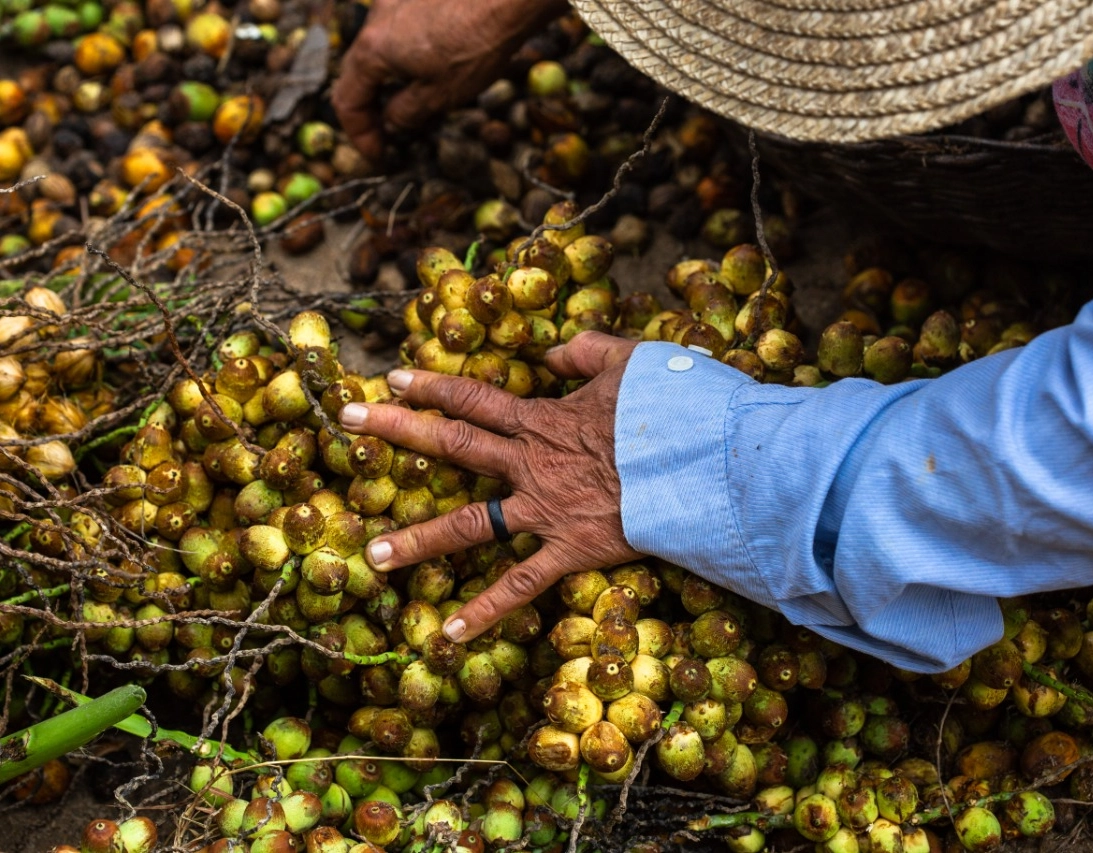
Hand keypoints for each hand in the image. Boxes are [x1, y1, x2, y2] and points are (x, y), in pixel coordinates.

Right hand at [331, 0, 568, 161]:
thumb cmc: (476, 44)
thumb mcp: (440, 95)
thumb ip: (406, 114)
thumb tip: (392, 124)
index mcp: (372, 49)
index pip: (347, 101)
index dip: (360, 135)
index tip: (380, 154)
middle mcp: (375, 19)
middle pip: (357, 73)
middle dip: (370, 110)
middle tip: (390, 135)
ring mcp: (394, 1)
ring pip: (377, 51)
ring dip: (387, 84)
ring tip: (413, 106)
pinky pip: (396, 33)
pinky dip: (401, 59)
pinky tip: (429, 70)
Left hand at [339, 332, 641, 642]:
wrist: (703, 461)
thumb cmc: (671, 407)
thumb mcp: (630, 359)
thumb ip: (585, 350)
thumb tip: (549, 352)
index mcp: (542, 418)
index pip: (474, 399)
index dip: (431, 386)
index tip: (392, 378)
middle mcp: (530, 463)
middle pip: (452, 445)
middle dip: (397, 430)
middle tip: (346, 421)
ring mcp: (544, 509)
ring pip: (470, 525)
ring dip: (419, 540)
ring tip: (372, 555)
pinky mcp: (568, 549)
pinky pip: (521, 584)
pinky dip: (486, 609)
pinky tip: (449, 633)